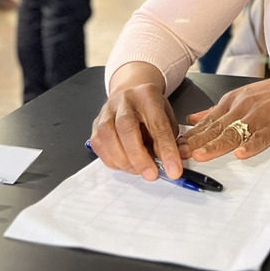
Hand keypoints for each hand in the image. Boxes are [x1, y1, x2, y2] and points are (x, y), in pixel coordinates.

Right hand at [90, 65, 182, 180]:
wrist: (131, 96)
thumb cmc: (151, 111)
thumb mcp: (168, 119)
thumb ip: (170, 141)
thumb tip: (171, 166)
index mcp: (148, 96)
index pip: (158, 124)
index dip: (166, 150)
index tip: (174, 171)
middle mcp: (125, 100)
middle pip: (127, 127)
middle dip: (139, 157)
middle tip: (151, 174)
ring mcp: (107, 111)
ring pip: (108, 136)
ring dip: (124, 160)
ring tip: (138, 170)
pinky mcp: (96, 123)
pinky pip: (99, 145)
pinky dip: (112, 160)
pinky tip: (124, 163)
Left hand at [179, 74, 269, 161]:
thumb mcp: (241, 96)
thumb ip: (216, 110)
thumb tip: (193, 118)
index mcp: (231, 102)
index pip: (206, 121)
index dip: (190, 134)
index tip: (174, 145)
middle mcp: (241, 109)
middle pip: (215, 128)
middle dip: (196, 142)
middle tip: (179, 153)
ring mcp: (257, 118)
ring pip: (233, 134)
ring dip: (216, 145)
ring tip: (201, 155)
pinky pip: (261, 138)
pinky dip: (251, 146)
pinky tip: (242, 154)